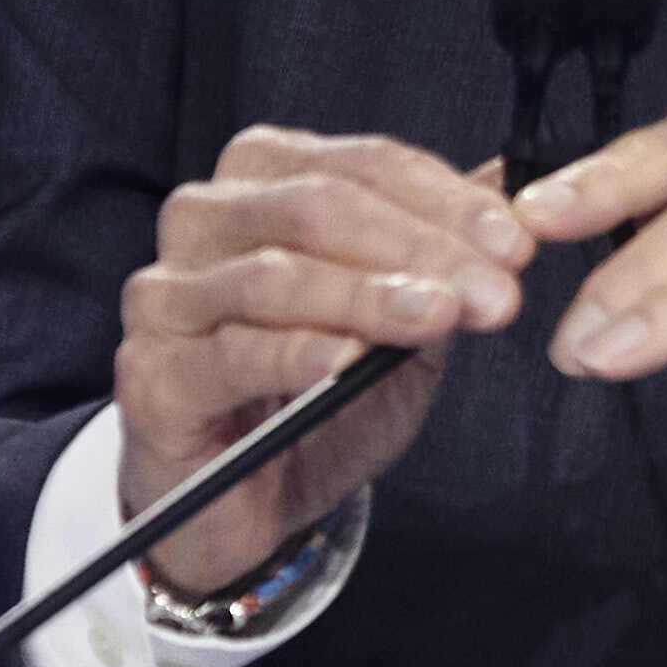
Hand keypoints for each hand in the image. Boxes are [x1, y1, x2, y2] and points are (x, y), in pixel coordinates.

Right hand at [114, 129, 529, 593]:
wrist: (245, 501)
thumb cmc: (317, 396)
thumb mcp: (400, 318)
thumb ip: (441, 255)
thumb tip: (512, 193)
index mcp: (260, 181)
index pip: (359, 165)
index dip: (444, 198)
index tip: (515, 242)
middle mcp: (202, 220)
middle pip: (318, 205)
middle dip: (420, 246)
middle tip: (496, 290)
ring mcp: (166, 297)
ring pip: (275, 275)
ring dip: (370, 295)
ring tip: (443, 317)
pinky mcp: (151, 376)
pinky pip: (231, 355)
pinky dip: (296, 354)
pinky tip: (347, 363)